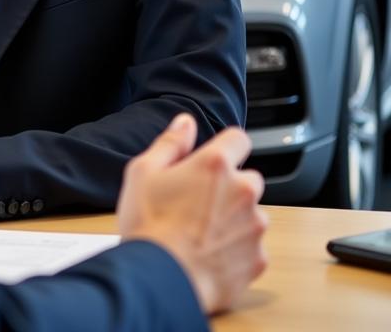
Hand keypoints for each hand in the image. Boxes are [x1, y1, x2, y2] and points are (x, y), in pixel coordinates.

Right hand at [117, 114, 267, 315]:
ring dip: (234, 220)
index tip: (214, 160)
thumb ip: (170, 143)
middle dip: (229, 188)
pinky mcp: (257, 259)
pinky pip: (252, 247)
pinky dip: (236, 250)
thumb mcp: (143, 172)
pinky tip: (210, 255)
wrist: (158, 278)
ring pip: (251, 215)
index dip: (226, 146)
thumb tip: (185, 122)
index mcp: (214, 165)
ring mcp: (254, 227)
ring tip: (201, 233)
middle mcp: (242, 191)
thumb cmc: (147, 223)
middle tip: (197, 203)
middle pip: (247, 179)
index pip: (238, 139)